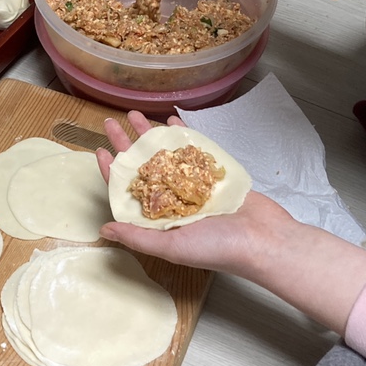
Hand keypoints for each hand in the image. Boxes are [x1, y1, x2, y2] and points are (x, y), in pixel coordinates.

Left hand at [96, 111, 294, 277]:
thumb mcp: (172, 246)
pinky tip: (171, 121)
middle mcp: (175, 200)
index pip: (129, 191)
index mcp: (161, 219)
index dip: (113, 171)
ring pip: (166, 155)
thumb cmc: (219, 249)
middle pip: (144, 167)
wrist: (263, 240)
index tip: (101, 151)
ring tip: (136, 115)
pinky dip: (183, 136)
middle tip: (111, 123)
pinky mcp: (215, 174)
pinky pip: (195, 151)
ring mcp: (195, 185)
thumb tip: (104, 228)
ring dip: (151, 135)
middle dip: (127, 145)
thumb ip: (137, 236)